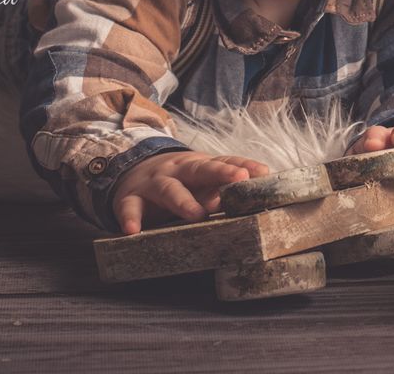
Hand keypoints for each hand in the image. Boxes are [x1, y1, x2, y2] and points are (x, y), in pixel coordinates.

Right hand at [109, 149, 269, 236]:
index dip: (243, 166)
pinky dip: (131, 218)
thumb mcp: (200, 180)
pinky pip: (130, 208)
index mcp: (198, 165)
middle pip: (200, 168)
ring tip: (197, 214)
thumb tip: (253, 199)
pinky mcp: (131, 198)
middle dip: (220, 172)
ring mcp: (154, 183)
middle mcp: (177, 170)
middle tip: (239, 179)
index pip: (224, 162)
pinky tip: (133, 230)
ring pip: (169, 189)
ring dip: (183, 201)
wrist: (132, 171)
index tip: (263, 172)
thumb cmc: (178, 181)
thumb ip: (223, 188)